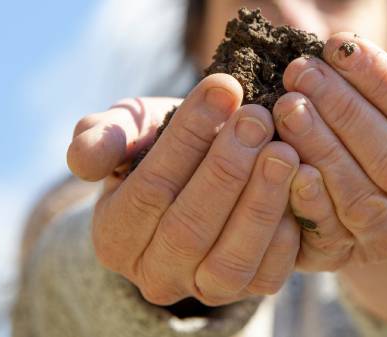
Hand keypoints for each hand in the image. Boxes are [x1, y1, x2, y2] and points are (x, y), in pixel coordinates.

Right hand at [66, 74, 301, 305]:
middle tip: (258, 118)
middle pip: (189, 228)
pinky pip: (269, 273)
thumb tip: (85, 158)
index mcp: (114, 237)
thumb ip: (101, 137)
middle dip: (227, 169)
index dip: (187, 140)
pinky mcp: (249, 293)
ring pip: (231, 259)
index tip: (223, 90)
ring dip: (261, 202)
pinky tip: (301, 184)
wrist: (199, 175)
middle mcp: (154, 275)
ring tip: (284, 150)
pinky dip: (288, 230)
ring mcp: (203, 290)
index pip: (149, 190)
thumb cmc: (158, 147)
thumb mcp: (125, 131)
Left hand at [271, 33, 386, 270]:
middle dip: (346, 110)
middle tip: (303, 73)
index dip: (385, 82)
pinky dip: (308, 197)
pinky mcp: (346, 258)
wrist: (354, 214)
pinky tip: (285, 162)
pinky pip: (328, 232)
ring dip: (322, 147)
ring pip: (361, 196)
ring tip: (288, 107)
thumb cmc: (372, 139)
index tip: (340, 47)